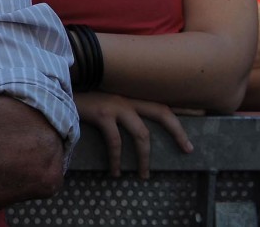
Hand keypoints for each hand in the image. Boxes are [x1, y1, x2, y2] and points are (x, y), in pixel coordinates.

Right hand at [75, 92, 192, 178]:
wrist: (57, 84)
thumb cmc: (79, 91)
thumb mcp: (101, 93)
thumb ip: (115, 101)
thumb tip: (129, 119)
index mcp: (129, 91)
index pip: (162, 98)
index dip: (182, 108)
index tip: (202, 113)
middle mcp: (127, 95)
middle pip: (162, 112)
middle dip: (178, 131)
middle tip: (188, 150)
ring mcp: (115, 103)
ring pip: (141, 134)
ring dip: (144, 158)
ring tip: (143, 175)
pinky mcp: (102, 113)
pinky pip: (115, 142)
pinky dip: (116, 160)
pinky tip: (115, 172)